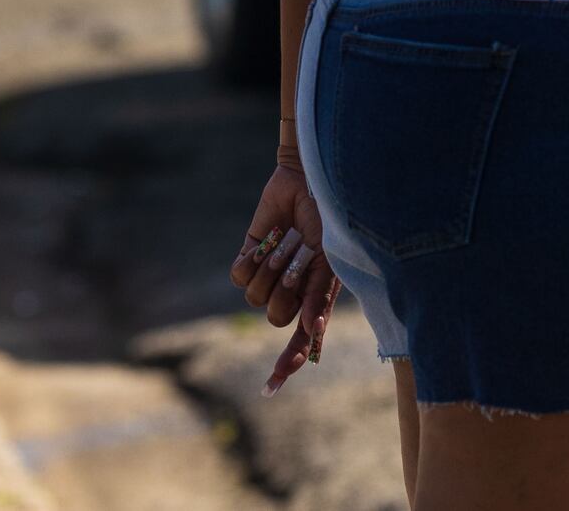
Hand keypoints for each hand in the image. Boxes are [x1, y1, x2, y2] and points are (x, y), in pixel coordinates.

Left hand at [230, 163, 335, 390]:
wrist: (307, 181)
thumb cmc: (329, 220)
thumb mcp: (331, 259)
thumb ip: (320, 294)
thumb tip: (310, 330)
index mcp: (315, 297)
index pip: (300, 341)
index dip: (286, 363)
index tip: (270, 387)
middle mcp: (290, 291)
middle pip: (275, 317)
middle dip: (284, 292)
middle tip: (299, 263)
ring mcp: (268, 275)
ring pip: (254, 297)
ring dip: (271, 269)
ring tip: (286, 244)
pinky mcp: (248, 257)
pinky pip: (238, 276)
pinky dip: (251, 259)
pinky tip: (265, 242)